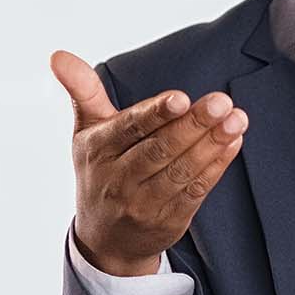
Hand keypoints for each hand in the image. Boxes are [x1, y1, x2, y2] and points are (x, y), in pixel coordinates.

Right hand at [52, 50, 247, 275]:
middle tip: (221, 102)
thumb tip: (58, 55)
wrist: (105, 239)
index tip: (181, 98)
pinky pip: (196, 190)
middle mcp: (119, 178)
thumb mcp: (87, 131)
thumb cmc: (100, 170)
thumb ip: (83, 90)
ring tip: (236, 119)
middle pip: (161, 148)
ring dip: (213, 144)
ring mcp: (145, 202)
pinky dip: (217, 165)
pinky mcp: (170, 218)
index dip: (156, 114)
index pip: (130, 128)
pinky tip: (233, 142)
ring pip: (182, 170)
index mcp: (99, 149)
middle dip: (194, 124)